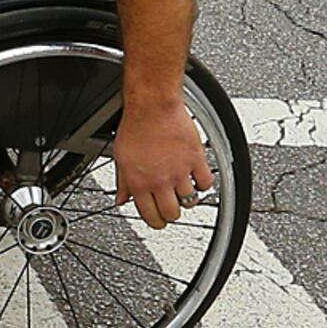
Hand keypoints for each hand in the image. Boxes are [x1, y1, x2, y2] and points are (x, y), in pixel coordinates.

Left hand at [110, 99, 214, 230]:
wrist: (152, 105)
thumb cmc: (135, 126)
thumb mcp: (120, 158)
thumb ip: (123, 182)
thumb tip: (121, 199)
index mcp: (139, 183)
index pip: (150, 216)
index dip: (155, 222)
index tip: (159, 219)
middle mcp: (160, 181)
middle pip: (172, 214)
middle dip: (171, 214)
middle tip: (172, 206)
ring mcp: (179, 172)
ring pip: (190, 202)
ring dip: (187, 199)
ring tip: (183, 190)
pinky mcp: (195, 160)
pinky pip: (206, 183)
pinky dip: (203, 184)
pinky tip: (197, 178)